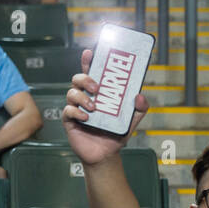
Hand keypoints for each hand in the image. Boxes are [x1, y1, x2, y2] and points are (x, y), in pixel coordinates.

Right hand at [62, 47, 149, 164]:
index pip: (91, 72)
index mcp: (98, 93)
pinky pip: (68, 111)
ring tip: (94, 107)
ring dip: (82, 97)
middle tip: (97, 87)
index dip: (88, 60)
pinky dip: (76, 112)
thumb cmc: (116, 134)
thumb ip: (140, 107)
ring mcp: (76, 108)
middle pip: (77, 78)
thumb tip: (139, 95)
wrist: (106, 155)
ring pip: (71, 93)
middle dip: (86, 79)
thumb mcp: (133, 119)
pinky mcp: (69, 120)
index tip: (90, 52)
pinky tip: (87, 118)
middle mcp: (85, 97)